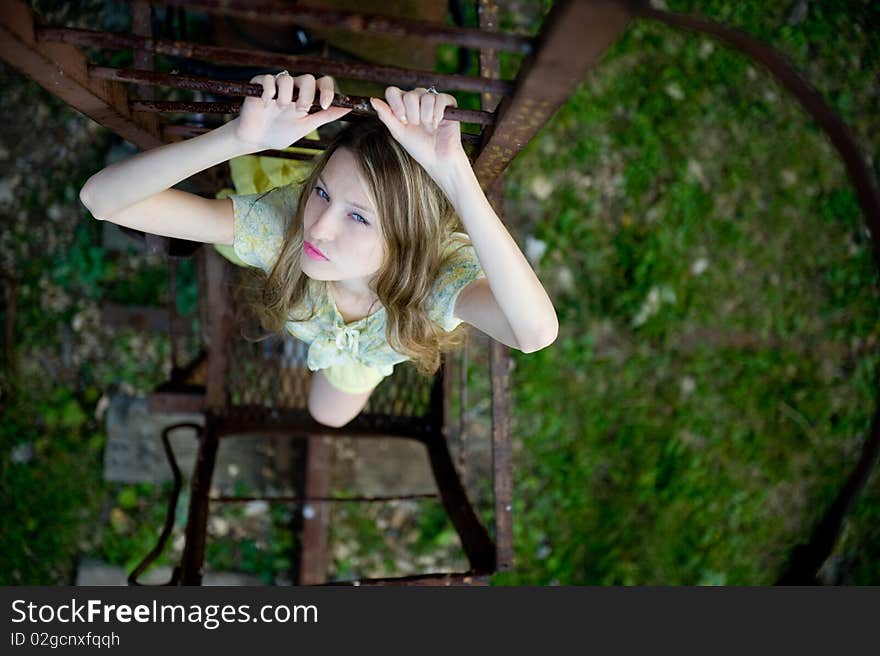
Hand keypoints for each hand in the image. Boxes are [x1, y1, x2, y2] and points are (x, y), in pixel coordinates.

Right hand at [234, 72, 351, 150]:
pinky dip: (269, 91)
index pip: (323, 82)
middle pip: (308, 78)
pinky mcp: (260, 84)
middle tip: (300, 110)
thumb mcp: (308, 126)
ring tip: (279, 108)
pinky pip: (268, 79)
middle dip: (306, 95)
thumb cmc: (282, 132)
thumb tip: (350, 108)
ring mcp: (277, 85)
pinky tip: (265, 103)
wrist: (257, 139)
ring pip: (287, 79)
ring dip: (286, 96)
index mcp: (307, 96)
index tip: (324, 105)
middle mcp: (294, 88)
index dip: (327, 90)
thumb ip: (327, 116)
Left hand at [369, 87, 468, 186]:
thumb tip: (372, 100)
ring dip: (426, 116)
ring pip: (425, 97)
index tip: (402, 121)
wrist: (438, 159)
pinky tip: (438, 124)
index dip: (396, 105)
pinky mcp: (447, 103)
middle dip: (412, 115)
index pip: (393, 92)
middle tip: (417, 126)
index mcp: (403, 104)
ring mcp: (432, 99)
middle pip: (409, 95)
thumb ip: (386, 115)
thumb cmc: (419, 147)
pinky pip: (440, 98)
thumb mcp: (398, 132)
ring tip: (429, 127)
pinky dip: (438, 113)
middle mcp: (417, 99)